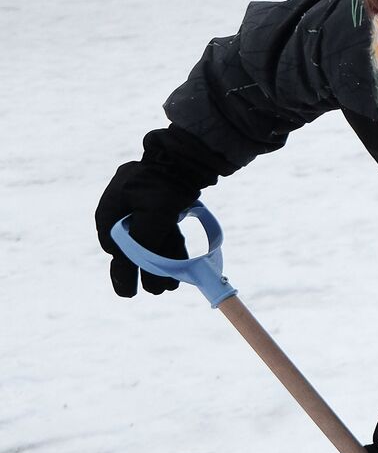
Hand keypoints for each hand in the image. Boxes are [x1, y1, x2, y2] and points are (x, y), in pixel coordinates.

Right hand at [95, 128, 227, 296]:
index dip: (125, 268)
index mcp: (112, 209)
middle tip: (154, 293)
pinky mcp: (161, 206)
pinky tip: (181, 269)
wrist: (189, 158)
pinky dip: (171, 249)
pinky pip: (163, 232)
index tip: (131, 289)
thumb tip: (138, 267)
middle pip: (132, 247)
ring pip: (150, 242)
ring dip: (161, 265)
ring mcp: (142, 206)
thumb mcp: (154, 216)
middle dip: (145, 271)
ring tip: (169, 288)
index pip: (115, 247)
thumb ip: (144, 243)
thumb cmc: (167, 184)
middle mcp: (123, 208)